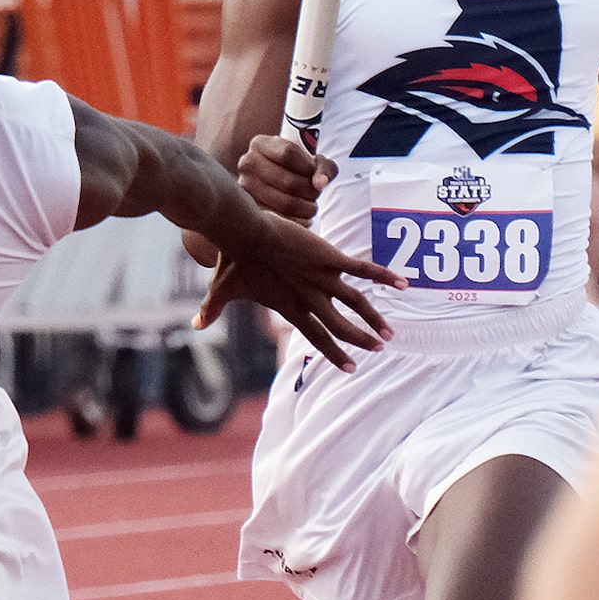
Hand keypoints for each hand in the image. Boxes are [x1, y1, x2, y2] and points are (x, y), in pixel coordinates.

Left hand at [194, 210, 403, 370]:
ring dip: (374, 319)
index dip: (334, 353)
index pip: (316, 336)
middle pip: (340, 326)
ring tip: (390, 332)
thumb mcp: (222, 289)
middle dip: (361, 340)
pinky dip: (383, 276)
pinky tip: (403, 283)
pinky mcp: (330, 257)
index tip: (351, 367)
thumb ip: (211, 310)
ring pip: (356, 304)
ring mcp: (322, 278)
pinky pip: (362, 270)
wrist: (243, 232)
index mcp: (289, 307)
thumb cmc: (232, 260)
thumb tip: (195, 326)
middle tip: (378, 350)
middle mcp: (309, 298)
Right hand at [238, 134, 335, 224]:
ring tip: (311, 206)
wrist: (273, 182)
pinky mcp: (250, 210)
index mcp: (260, 144)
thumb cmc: (295, 169)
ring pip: (286, 204)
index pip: (288, 153)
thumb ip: (323, 167)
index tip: (315, 173)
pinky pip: (280, 221)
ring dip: (307, 208)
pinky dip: (298, 223)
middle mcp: (247, 163)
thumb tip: (320, 184)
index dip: (309, 167)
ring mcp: (245, 188)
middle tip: (316, 195)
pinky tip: (304, 220)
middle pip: (288, 182)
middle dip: (311, 192)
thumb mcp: (310, 161)